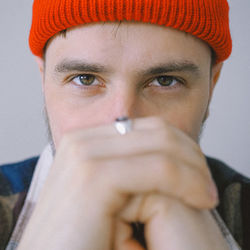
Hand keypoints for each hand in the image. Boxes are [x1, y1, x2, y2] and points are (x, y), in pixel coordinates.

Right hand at [18, 117, 221, 249]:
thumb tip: (160, 155)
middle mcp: (81, 141)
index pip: (147, 129)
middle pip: (157, 131)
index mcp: (85, 141)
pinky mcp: (93, 177)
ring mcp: (84, 155)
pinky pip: (159, 169)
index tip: (198, 174)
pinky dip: (186, 183)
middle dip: (191, 156)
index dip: (180, 147)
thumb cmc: (85, 235)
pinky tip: (199, 200)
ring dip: (193, 170)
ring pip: (162, 145)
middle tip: (207, 185)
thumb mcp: (106, 193)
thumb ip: (125, 166)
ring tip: (206, 195)